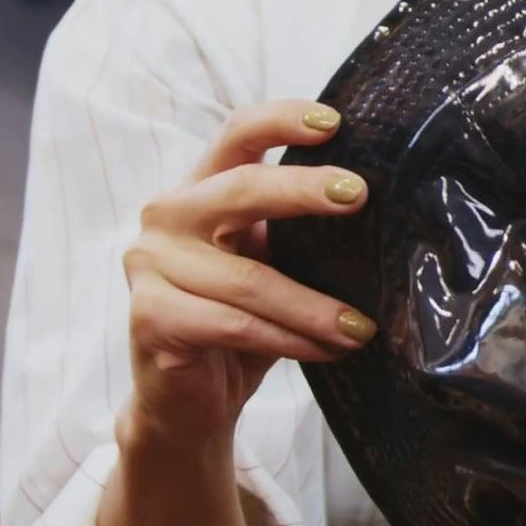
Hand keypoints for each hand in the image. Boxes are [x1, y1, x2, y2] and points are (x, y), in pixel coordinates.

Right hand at [117, 98, 378, 457]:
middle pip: (240, 190)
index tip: (333, 123)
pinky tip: (326, 350)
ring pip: (248, 278)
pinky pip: (234, 324)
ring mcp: (149, 265)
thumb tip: (378, 214)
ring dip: (313, 307)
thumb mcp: (271, 268)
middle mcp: (166, 217)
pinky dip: (288, 339)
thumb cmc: (239, 328)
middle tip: (359, 197)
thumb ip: (296, 236)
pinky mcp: (148, 316)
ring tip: (361, 327)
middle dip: (305, 192)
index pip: (236, 136)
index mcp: (199, 191)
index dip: (281, 120)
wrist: (188, 404)